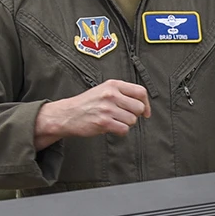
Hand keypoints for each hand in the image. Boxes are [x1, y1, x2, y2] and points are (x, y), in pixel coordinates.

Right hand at [34, 79, 150, 150]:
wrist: (68, 114)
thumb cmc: (86, 103)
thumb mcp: (103, 90)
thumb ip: (121, 93)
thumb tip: (142, 104)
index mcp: (113, 85)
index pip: (140, 92)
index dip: (146, 103)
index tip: (145, 111)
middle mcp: (111, 95)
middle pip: (139, 107)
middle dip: (134, 115)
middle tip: (124, 116)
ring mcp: (107, 108)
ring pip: (132, 120)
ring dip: (125, 123)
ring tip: (114, 120)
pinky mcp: (104, 122)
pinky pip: (124, 130)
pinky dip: (120, 131)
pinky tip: (111, 127)